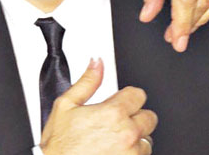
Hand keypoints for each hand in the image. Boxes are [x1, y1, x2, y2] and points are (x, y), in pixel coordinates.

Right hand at [40, 59, 156, 154]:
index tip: (120, 103)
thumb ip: (87, 82)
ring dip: (135, 139)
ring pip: (147, 140)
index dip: (127, 97)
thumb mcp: (66, 106)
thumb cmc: (59, 145)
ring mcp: (132, 153)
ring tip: (113, 141)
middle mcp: (127, 133)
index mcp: (113, 113)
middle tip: (116, 124)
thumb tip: (97, 63)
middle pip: (149, 117)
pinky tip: (114, 153)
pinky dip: (131, 154)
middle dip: (135, 118)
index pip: (138, 95)